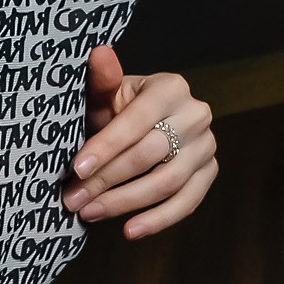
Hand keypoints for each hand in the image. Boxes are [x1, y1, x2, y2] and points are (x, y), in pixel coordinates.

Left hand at [63, 45, 217, 239]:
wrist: (141, 123)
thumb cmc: (117, 108)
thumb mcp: (107, 94)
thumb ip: (102, 80)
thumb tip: (98, 54)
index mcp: (170, 88)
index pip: (135, 122)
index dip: (105, 147)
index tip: (76, 170)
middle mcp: (196, 114)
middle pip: (148, 155)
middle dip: (106, 180)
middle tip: (73, 199)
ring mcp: (207, 145)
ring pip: (167, 182)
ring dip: (125, 203)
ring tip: (90, 213)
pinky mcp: (209, 171)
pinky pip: (188, 201)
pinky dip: (159, 219)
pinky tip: (130, 230)